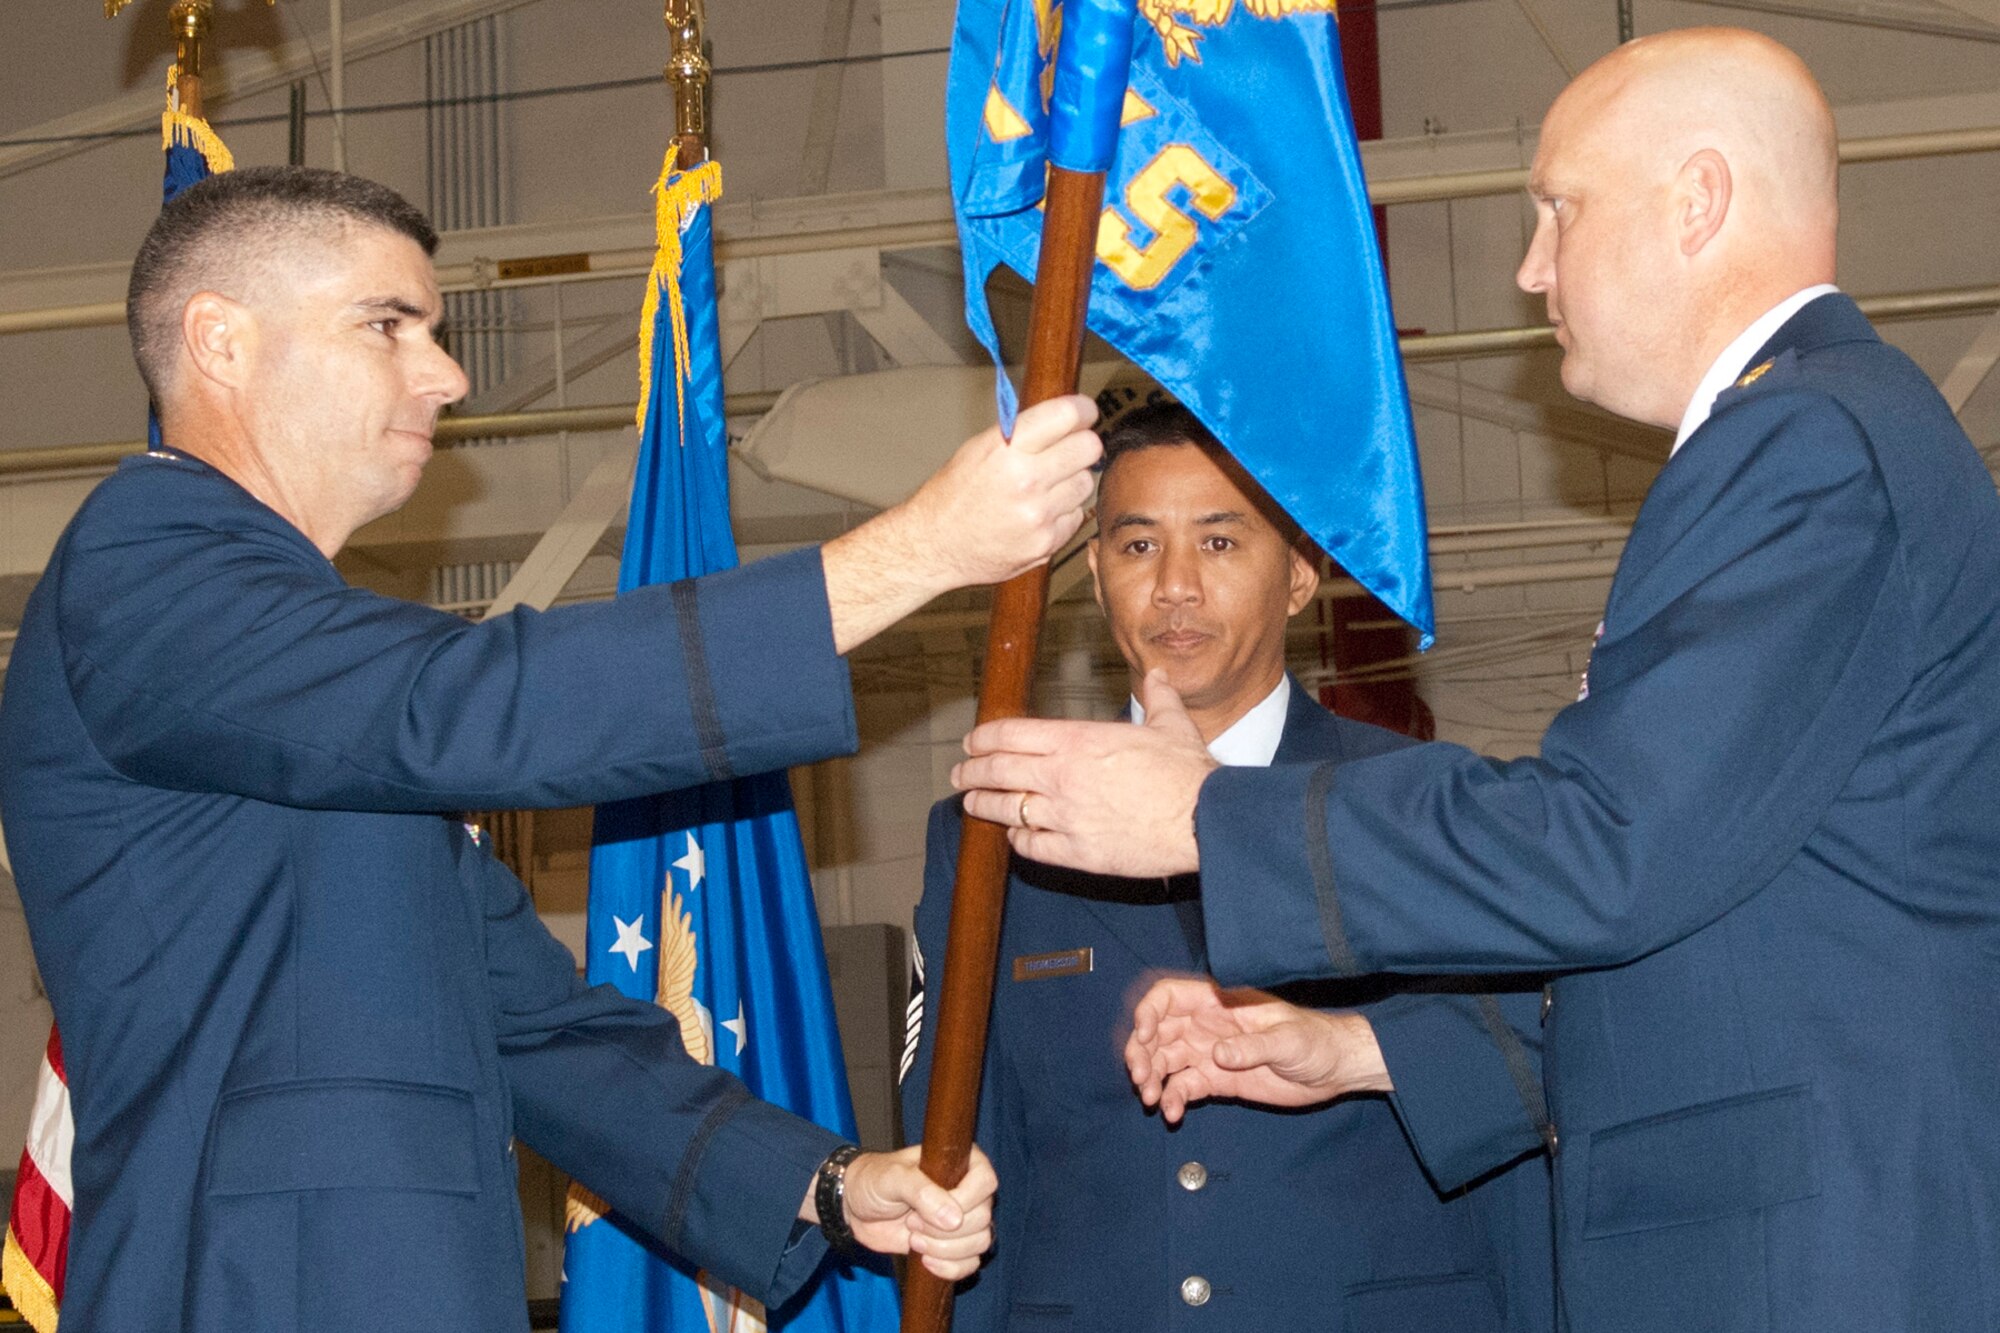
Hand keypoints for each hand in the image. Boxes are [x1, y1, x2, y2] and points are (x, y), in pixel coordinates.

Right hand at [822, 396, 1100, 652]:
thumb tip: (1066, 416)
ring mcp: (1038, 515)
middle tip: (1069, 450)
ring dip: (1070, 482)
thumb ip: (1022, 431)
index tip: (1085, 414)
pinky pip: (1075, 516)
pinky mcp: (1046, 542)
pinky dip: (1062, 513)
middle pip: (1089, 448)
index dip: (1083, 411)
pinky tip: (1036, 514)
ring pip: (1085, 483)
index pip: (1068, 415)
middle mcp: (1026, 480)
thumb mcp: (978, 448)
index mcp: (1007, 449)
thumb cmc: (954, 494)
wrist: (934, 545)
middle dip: (1082, 445)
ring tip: (1041, 489)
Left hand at [825, 1144, 998, 1280]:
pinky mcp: (954, 1245)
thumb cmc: (874, 1181)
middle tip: (912, 1222)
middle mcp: (968, 1190)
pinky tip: (925, 1261)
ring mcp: (963, 1220)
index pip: (986, 1183)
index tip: (927, 1210)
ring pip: (980, 1243)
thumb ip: (921, 1192)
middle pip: (983, 1218)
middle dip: (944, 1230)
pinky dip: (950, 1268)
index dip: (964, 1201)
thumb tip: (954, 1220)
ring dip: (945, 1249)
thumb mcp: (892, 1178)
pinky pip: (971, 1264)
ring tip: (913, 1239)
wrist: (855, 1208)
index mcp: (961, 1162)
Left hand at [953, 670, 1214, 875]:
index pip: (1010, 734)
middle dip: (971, 772)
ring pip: (1006, 809)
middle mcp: (1062, 776)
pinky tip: (1014, 836)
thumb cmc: (1188, 774)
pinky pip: (1031, 846)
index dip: (983, 738)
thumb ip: (1158, 698)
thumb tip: (1159, 675)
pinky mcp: (1076, 852)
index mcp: (1077, 740)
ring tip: (972, 804)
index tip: (971, 742)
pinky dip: (1017, 839)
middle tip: (959, 774)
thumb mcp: (1172, 724)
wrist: (1203, 820)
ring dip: (983, 805)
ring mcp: (1065, 816)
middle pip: (997, 771)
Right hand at [1125, 974, 1390, 1124]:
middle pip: (1158, 1031)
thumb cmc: (1315, 1040)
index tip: (1144, 1035)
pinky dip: (1172, 1098)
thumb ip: (1252, 1046)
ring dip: (1151, 1078)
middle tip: (1140, 1078)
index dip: (1149, 1012)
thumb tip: (1217, 1053)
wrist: (1333, 1069)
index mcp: (1219, 1003)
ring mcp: (1209, 1053)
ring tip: (1151, 1099)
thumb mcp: (1287, 1039)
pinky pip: (1183, 1087)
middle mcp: (1206, 1026)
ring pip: (1164, 1061)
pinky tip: (1173, 1113)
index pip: (1170, 997)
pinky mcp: (1217, 1080)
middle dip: (1141, 1052)